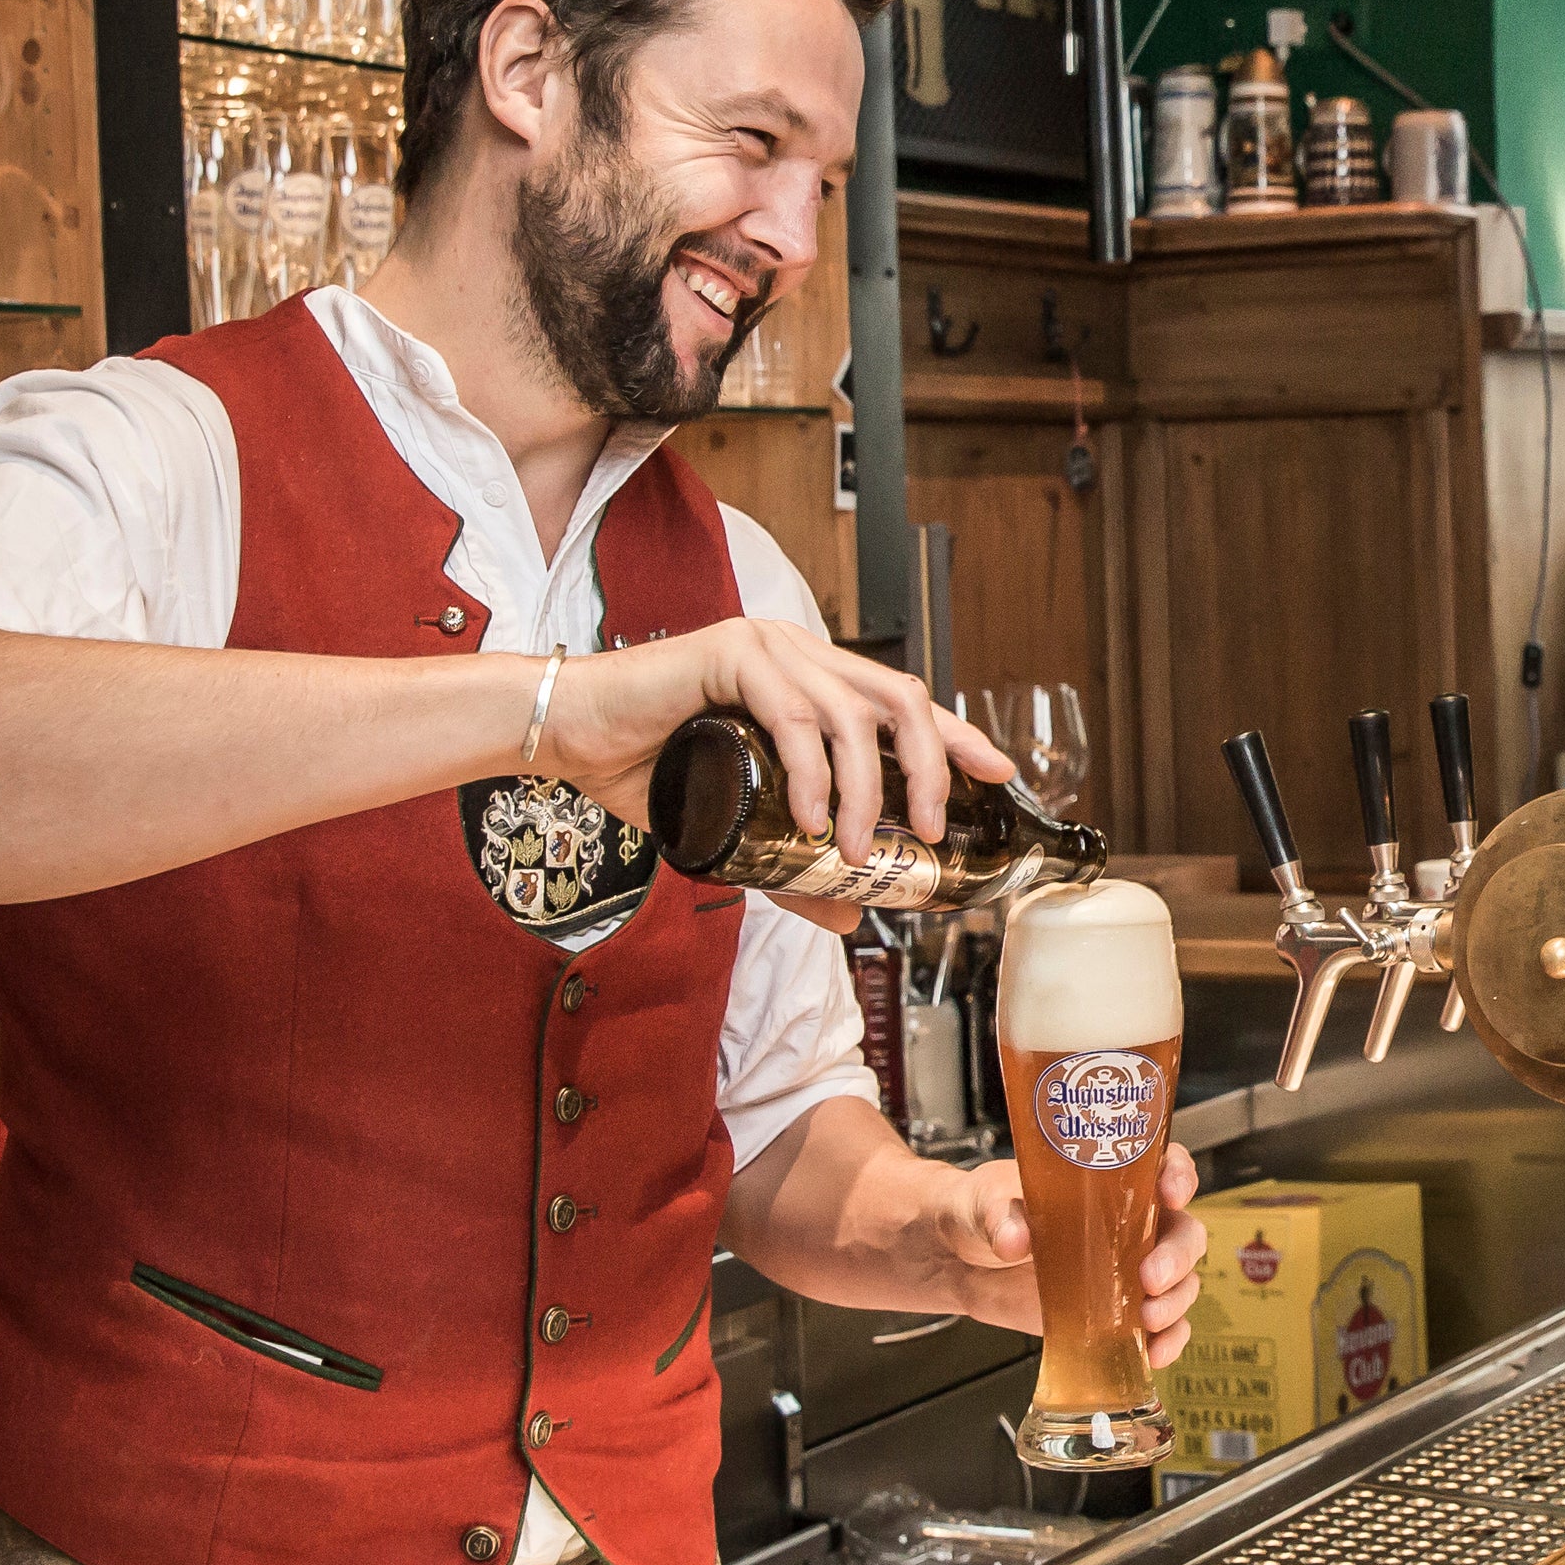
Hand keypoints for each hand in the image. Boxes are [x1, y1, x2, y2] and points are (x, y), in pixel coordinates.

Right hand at [535, 615, 1013, 863]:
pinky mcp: (731, 654)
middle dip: (933, 768)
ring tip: (856, 853)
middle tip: (931, 833)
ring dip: (869, 790)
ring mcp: (768, 647)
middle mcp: (799, 653)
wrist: (564, 736)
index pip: (903, 702)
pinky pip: (795, 717)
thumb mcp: (735, 830)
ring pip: (853, 714)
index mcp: (811, 678)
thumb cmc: (644, 769)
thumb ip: (791, 867)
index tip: (999, 775)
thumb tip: (849, 916)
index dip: (958, 736)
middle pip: (900, 701)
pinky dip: (813, 773)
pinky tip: (810, 820)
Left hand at [927, 1144, 1207, 1367]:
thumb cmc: (979, 1210)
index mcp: (1106, 1182)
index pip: (1162, 1167)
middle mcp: (1126, 1224)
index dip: (1178, 1176)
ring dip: (1175, 1302)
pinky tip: (1154, 1353)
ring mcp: (1123, 1271)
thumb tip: (1014, 1239)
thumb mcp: (985, 1200)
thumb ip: (1000, 1215)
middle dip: (1177, 1257)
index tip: (1171, 1194)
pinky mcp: (1113, 1312)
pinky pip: (1156, 1328)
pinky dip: (1165, 1341)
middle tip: (1151, 1278)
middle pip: (1181, 1233)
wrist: (958, 1261)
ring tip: (1148, 1320)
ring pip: (1178, 1282)